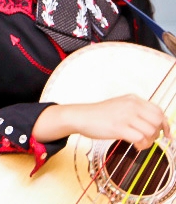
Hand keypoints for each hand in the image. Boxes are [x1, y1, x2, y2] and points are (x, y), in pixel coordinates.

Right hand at [35, 94, 170, 149]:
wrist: (80, 116)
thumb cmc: (98, 114)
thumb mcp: (119, 106)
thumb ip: (136, 111)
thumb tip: (155, 124)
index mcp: (133, 99)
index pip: (158, 111)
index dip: (165, 124)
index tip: (166, 134)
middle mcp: (131, 105)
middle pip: (158, 121)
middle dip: (158, 133)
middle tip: (149, 139)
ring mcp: (125, 116)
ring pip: (151, 131)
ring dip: (149, 141)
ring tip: (140, 143)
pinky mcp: (119, 127)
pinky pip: (141, 138)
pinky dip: (141, 145)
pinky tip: (134, 146)